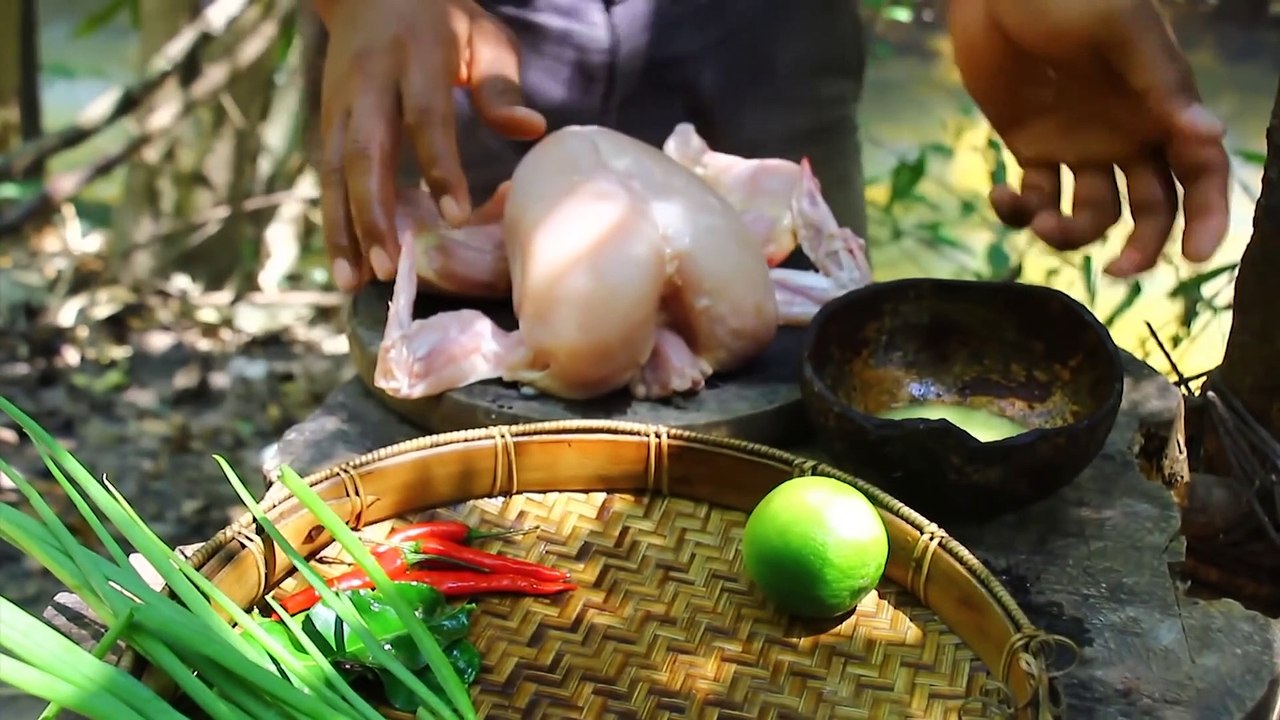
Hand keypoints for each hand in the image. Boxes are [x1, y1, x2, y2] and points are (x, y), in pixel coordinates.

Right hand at [313, 0, 546, 291]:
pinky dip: (333, 222)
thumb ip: (502, 85)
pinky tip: (345, 266)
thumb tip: (533, 129)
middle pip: (365, 153)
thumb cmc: (444, 20)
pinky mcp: (327, 124)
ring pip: (336, 173)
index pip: (425, 119)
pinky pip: (328, 179)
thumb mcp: (481, 37)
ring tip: (355, 282)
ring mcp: (339, 105)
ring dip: (343, 229)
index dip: (439, 167)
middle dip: (374, 214)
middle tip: (390, 267)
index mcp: (413, 59)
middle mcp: (367, 84)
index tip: (457, 216)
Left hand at [948, 0, 1230, 276]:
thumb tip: (1209, 134)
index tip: (1195, 256)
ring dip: (1069, 232)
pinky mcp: (1031, 147)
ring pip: (1090, 213)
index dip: (1206, 217)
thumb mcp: (1122, 35)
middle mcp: (1127, 136)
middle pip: (1151, 209)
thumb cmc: (1071, 0)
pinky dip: (1018, 210)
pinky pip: (1033, 197)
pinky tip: (1001, 196)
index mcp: (1162, 110)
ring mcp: (1079, 145)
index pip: (1199, 174)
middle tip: (1118, 271)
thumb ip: (1161, 86)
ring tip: (1041, 220)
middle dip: (1141, 247)